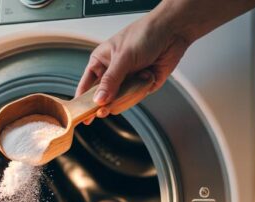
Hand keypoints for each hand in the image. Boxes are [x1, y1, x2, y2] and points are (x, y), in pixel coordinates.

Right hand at [75, 14, 190, 124]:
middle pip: (102, 98)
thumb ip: (110, 81)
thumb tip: (98, 100)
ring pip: (119, 101)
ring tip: (138, 78)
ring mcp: (126, 81)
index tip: (82, 115)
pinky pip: (135, 98)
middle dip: (107, 102)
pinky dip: (141, 90)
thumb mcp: (123, 57)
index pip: (85, 86)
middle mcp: (112, 73)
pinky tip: (148, 75)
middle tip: (104, 110)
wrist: (172, 32)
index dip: (82, 101)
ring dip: (129, 93)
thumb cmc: (144, 35)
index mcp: (100, 62)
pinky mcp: (140, 86)